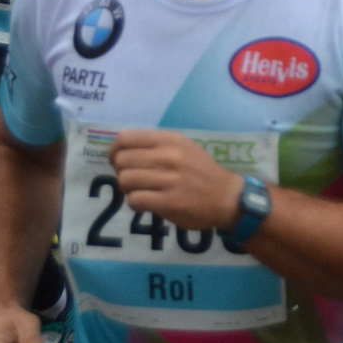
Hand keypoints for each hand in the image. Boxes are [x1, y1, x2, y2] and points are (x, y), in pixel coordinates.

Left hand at [109, 129, 246, 232]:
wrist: (226, 197)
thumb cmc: (202, 171)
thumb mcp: (184, 148)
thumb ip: (156, 145)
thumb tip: (121, 146)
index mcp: (171, 140)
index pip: (126, 139)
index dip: (116, 151)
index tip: (119, 160)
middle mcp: (169, 156)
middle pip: (122, 161)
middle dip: (121, 171)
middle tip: (132, 178)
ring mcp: (169, 180)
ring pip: (125, 180)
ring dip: (128, 189)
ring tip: (140, 190)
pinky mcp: (168, 202)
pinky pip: (134, 200)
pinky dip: (136, 203)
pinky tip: (147, 203)